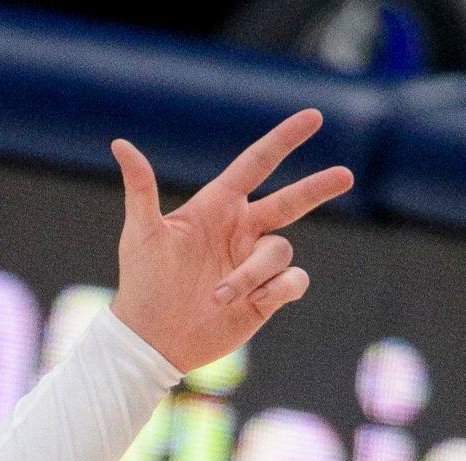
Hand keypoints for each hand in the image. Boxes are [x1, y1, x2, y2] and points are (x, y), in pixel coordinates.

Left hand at [109, 110, 353, 374]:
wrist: (150, 339)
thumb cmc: (141, 283)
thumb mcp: (140, 233)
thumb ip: (140, 188)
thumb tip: (120, 144)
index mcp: (218, 207)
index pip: (257, 164)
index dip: (284, 140)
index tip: (314, 117)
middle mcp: (242, 230)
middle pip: (291, 200)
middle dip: (317, 187)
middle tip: (345, 176)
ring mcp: (255, 262)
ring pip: (280, 251)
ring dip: (252, 273)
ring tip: (219, 295)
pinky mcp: (267, 294)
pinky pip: (292, 281)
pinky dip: (276, 288)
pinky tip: (252, 302)